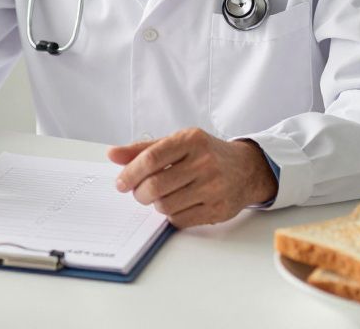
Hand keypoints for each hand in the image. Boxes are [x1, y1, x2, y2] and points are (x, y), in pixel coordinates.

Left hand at [107, 129, 277, 228]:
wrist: (246, 169)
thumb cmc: (205, 154)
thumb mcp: (178, 143)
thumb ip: (144, 149)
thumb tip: (113, 154)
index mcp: (191, 140)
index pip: (151, 158)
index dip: (130, 173)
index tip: (121, 183)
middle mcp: (204, 162)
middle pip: (156, 185)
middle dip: (140, 193)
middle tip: (139, 192)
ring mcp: (213, 187)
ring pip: (165, 205)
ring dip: (156, 205)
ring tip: (160, 197)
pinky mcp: (218, 209)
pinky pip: (180, 220)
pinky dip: (171, 216)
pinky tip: (177, 205)